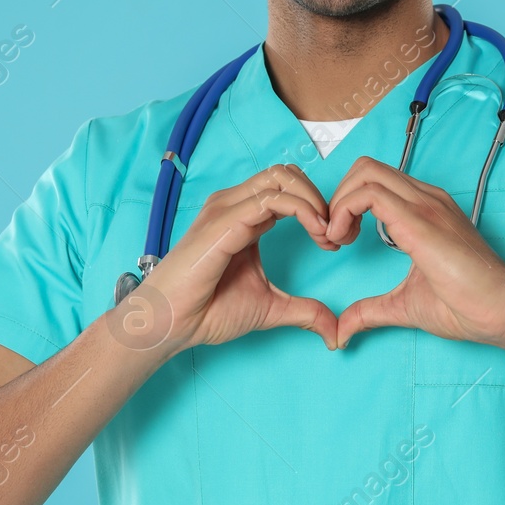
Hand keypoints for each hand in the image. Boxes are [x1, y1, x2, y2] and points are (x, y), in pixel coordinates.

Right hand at [112, 163, 339, 356]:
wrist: (168, 325)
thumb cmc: (207, 311)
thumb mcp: (270, 308)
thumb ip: (304, 311)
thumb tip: (335, 330)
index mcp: (244, 216)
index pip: (287, 187)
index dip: (317, 207)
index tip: (333, 241)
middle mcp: (234, 204)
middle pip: (287, 173)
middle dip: (319, 197)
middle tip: (334, 234)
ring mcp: (227, 209)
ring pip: (281, 177)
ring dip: (314, 201)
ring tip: (326, 234)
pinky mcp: (223, 222)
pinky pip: (271, 200)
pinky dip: (302, 211)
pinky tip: (315, 234)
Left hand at [323, 156, 504, 349]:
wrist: (502, 311)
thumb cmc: (466, 306)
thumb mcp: (404, 305)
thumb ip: (370, 311)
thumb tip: (342, 331)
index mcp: (425, 210)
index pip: (375, 181)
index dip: (347, 204)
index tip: (340, 241)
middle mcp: (425, 198)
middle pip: (366, 168)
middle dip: (338, 197)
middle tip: (335, 237)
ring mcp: (425, 204)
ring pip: (365, 172)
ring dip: (338, 203)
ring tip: (338, 240)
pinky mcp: (420, 220)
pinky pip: (370, 193)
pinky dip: (344, 211)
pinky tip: (344, 241)